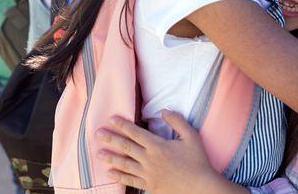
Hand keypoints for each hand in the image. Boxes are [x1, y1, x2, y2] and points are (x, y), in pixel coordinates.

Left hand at [97, 110, 242, 193]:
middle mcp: (149, 160)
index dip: (123, 125)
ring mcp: (148, 174)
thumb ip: (177, 122)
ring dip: (111, 158)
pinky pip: (130, 181)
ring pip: (125, 164)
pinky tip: (110, 173)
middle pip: (126, 147)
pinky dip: (119, 176)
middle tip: (97, 134)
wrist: (200, 188)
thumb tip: (164, 111)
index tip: (111, 119)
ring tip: (98, 153)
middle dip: (111, 139)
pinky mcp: (149, 186)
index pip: (136, 133)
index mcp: (158, 146)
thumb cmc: (197, 161)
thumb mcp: (191, 137)